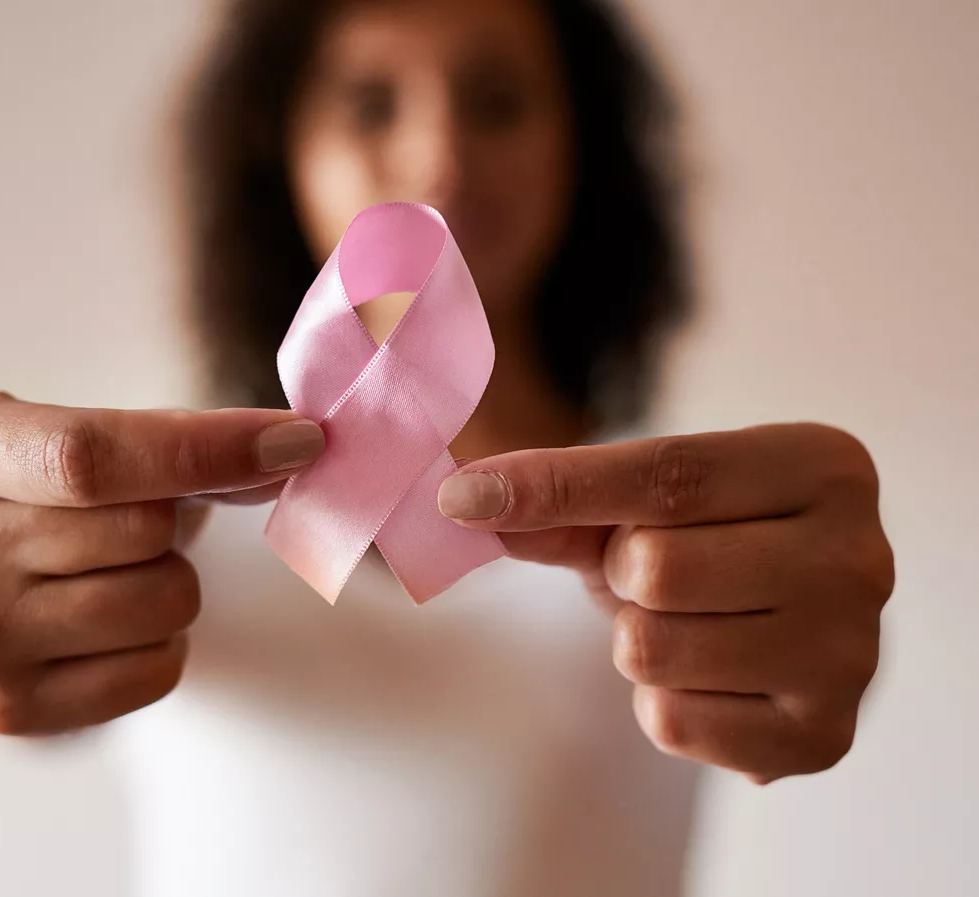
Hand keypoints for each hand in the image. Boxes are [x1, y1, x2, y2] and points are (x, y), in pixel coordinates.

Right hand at [0, 390, 324, 734]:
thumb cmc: (61, 490)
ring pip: (163, 601)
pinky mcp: (6, 707)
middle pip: (140, 530)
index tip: (298, 442)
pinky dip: (164, 645)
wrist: (4, 577)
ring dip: (175, 583)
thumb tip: (294, 449)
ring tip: (121, 572)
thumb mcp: (93, 432)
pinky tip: (116, 627)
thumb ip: (185, 439)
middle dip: (180, 521)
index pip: (89, 455)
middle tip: (142, 522)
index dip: (206, 449)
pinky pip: (158, 671)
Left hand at [439, 424, 893, 783]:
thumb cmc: (712, 541)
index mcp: (824, 467)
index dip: (554, 485)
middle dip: (623, 574)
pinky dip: (661, 702)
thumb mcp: (645, 506)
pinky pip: (670, 722)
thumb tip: (466, 501)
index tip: (461, 497)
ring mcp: (851, 655)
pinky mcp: (823, 737)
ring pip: (652, 648)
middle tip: (656, 576)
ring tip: (687, 624)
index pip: (667, 472)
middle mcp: (858, 557)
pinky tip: (706, 679)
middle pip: (656, 566)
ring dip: (637, 639)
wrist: (785, 620)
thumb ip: (562, 501)